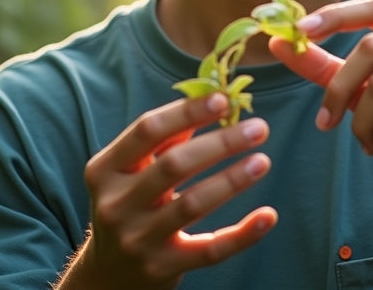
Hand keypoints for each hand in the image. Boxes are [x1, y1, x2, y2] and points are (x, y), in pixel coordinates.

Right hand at [75, 93, 276, 287]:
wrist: (109, 272)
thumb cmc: (129, 204)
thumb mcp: (129, 171)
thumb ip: (162, 140)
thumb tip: (213, 101)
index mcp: (104, 169)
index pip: (147, 130)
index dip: (186, 112)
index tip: (223, 100)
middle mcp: (116, 204)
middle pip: (173, 165)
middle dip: (220, 143)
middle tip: (258, 127)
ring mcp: (138, 239)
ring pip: (193, 204)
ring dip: (232, 180)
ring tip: (262, 161)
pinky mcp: (162, 268)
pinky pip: (210, 250)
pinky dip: (242, 234)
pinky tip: (268, 216)